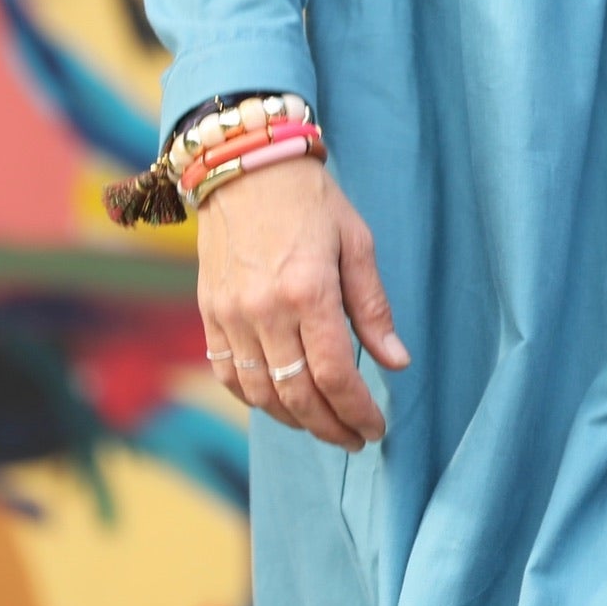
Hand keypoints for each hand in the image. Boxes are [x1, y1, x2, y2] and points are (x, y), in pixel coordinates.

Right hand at [197, 156, 410, 450]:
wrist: (245, 166)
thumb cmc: (310, 199)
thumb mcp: (356, 241)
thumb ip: (373, 307)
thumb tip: (397, 361)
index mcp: (308, 289)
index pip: (334, 373)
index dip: (358, 410)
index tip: (376, 427)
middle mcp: (264, 310)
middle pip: (297, 394)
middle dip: (330, 427)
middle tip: (355, 439)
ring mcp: (231, 315)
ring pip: (260, 394)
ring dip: (295, 420)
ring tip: (323, 425)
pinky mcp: (209, 313)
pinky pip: (228, 375)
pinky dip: (255, 399)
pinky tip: (279, 403)